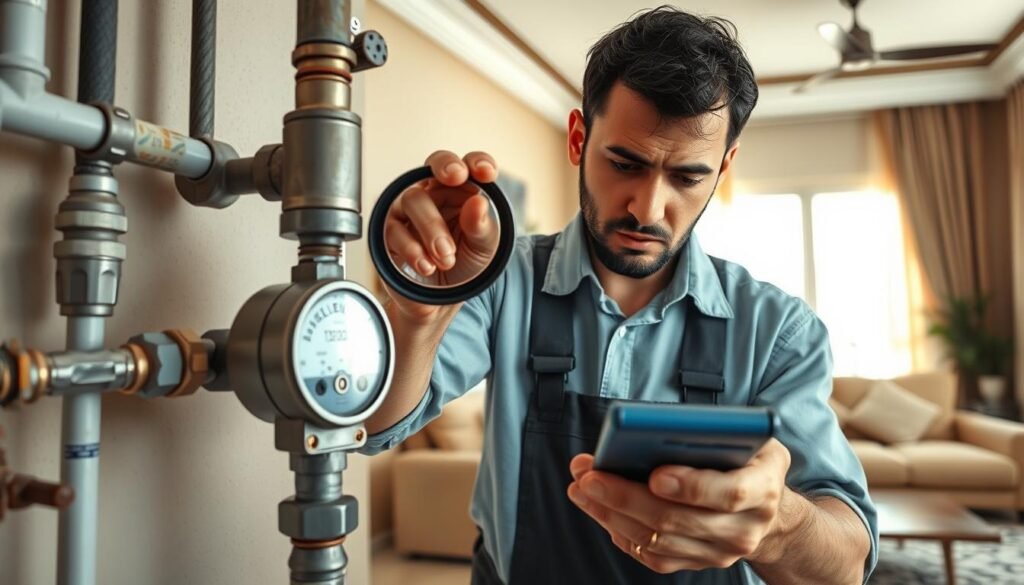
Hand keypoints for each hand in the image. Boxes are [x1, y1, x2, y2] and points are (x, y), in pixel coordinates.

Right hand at [381, 150, 499, 320]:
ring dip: (433, 227)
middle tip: (456, 178)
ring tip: (447, 258)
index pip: (467, 166)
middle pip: (435, 167)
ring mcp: (408, 211)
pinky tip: (428, 265)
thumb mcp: (484, 248)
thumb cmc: (465, 265)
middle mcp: (433, 194)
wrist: (442, 301)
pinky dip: (413, 249)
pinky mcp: (388, 232)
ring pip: (414, 198)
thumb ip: (481, 226)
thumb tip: (478, 202)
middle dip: (446, 168)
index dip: (476, 162)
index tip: (485, 173)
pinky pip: (395, 230)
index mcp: (461, 192)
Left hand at [567, 438, 791, 573]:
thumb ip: (715, 432)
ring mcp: (720, 552)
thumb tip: (659, 426)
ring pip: (658, 541)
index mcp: (762, 489)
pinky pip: (653, 556)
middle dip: (626, 497)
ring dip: (612, 514)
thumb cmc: (750, 462)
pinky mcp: (698, 563)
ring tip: (583, 488)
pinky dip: (621, 532)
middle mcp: (744, 528)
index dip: (691, 486)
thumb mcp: (748, 436)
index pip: (729, 493)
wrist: (768, 511)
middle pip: (678, 520)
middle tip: (590, 476)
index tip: (654, 474)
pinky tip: (599, 509)